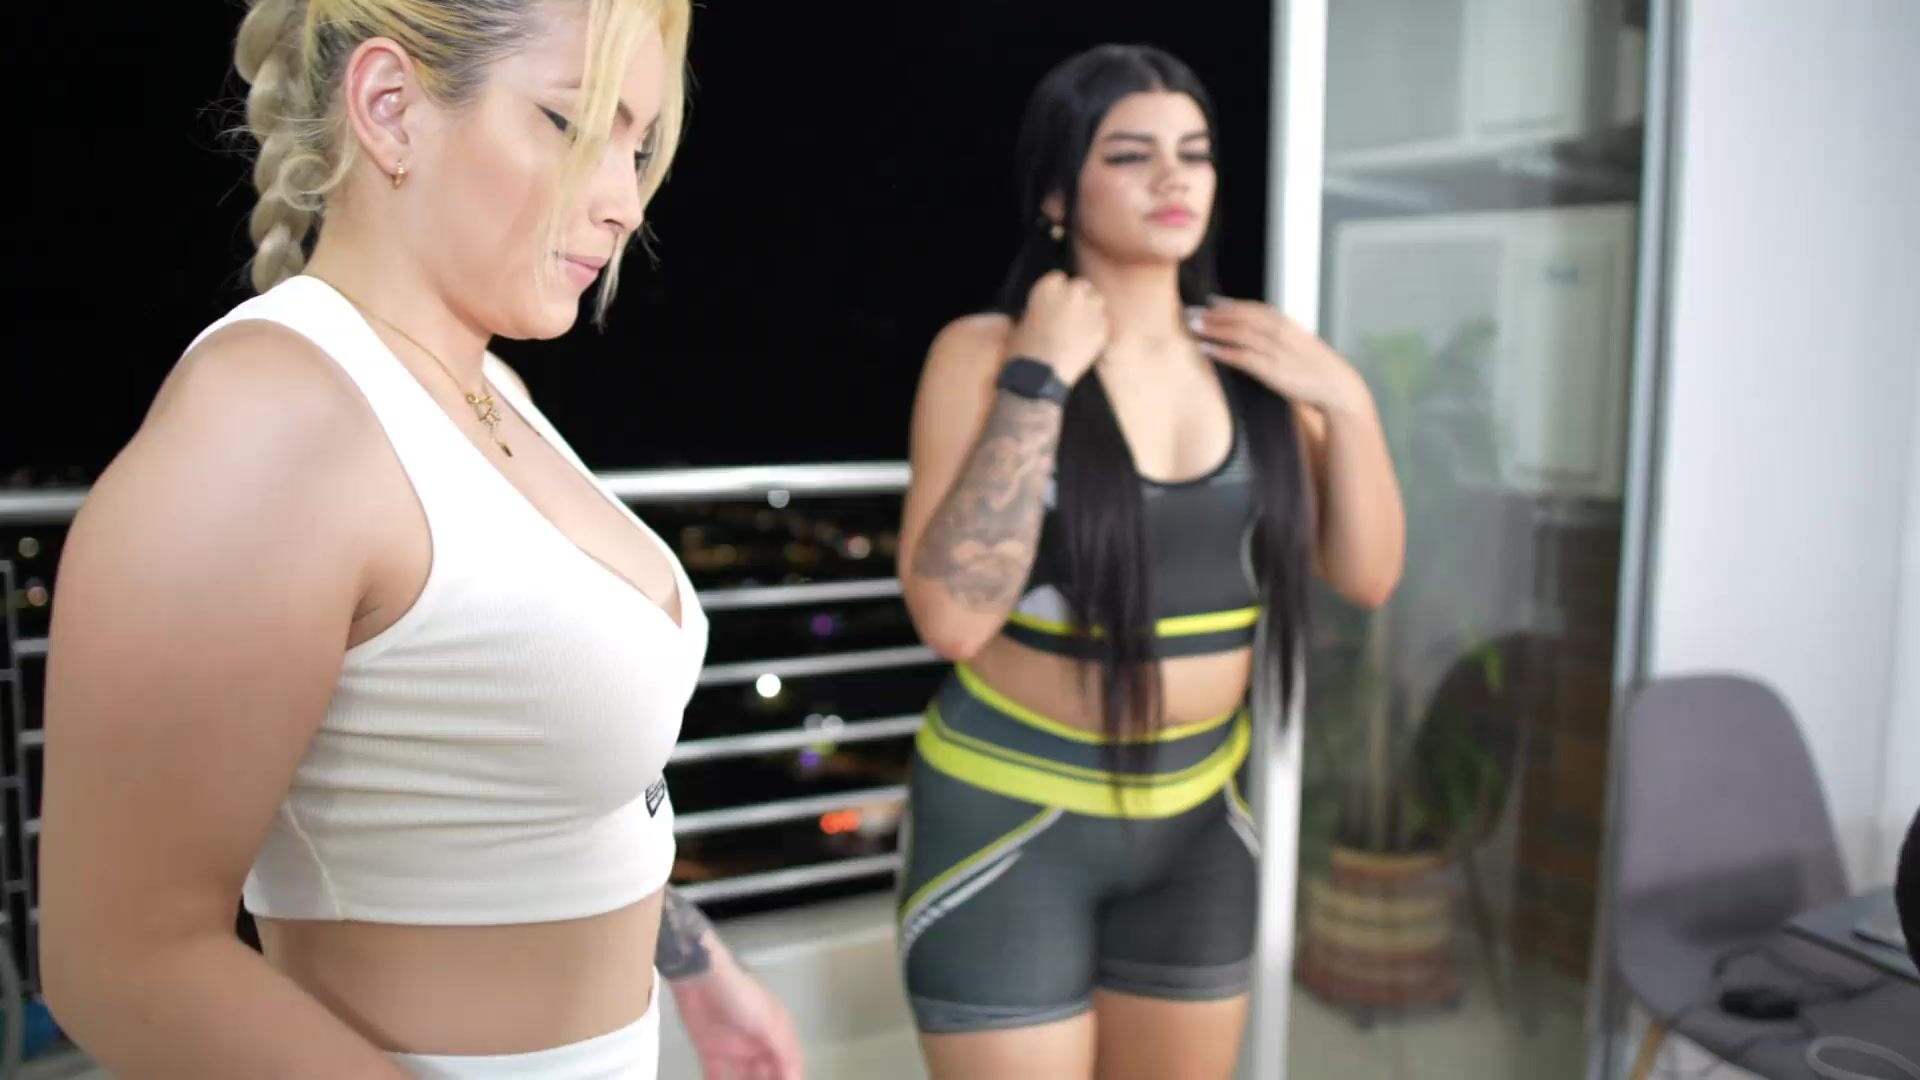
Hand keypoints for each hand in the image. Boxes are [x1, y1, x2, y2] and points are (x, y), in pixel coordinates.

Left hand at [670, 949, 804, 1079]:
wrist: (699, 977)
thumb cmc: (741, 997)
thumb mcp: (769, 1022)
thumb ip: (783, 1052)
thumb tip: (796, 1079)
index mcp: (777, 1034)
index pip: (788, 1066)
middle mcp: (758, 1044)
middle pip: (766, 1075)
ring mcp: (734, 1049)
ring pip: (744, 1079)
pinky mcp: (710, 1051)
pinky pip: (717, 1077)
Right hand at [1006, 271, 1108, 383]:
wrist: (1040, 377)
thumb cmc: (1023, 351)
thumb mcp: (1021, 321)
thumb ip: (1037, 308)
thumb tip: (1044, 310)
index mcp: (1048, 287)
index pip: (1059, 277)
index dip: (1057, 290)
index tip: (1055, 302)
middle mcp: (1072, 292)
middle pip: (1081, 285)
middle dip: (1077, 297)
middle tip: (1069, 314)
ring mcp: (1091, 309)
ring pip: (1097, 300)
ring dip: (1091, 309)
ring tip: (1081, 326)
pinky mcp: (1103, 328)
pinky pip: (1104, 321)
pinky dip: (1097, 328)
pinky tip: (1087, 340)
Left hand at [1189, 298, 1367, 414]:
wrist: (1336, 386)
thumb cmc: (1315, 368)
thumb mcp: (1296, 344)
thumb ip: (1276, 336)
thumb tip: (1255, 332)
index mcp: (1285, 323)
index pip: (1251, 308)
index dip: (1228, 304)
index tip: (1208, 301)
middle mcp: (1278, 331)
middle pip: (1239, 317)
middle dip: (1213, 314)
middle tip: (1189, 311)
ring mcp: (1274, 349)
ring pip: (1237, 333)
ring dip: (1212, 328)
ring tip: (1191, 325)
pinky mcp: (1271, 369)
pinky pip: (1241, 357)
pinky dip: (1222, 351)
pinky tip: (1205, 349)